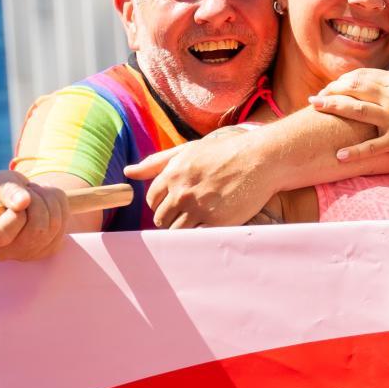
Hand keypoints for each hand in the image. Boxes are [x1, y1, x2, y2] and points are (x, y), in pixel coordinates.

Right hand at [0, 169, 69, 260]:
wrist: (24, 199)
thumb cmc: (6, 192)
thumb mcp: (0, 182)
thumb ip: (7, 190)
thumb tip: (23, 201)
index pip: (3, 233)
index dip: (16, 212)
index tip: (20, 199)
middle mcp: (5, 253)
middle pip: (35, 229)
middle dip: (37, 201)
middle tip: (29, 191)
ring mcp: (29, 255)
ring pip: (53, 225)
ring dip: (49, 199)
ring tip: (37, 193)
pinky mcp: (49, 250)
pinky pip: (64, 224)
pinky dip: (60, 204)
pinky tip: (47, 203)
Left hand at [129, 128, 272, 227]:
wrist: (261, 159)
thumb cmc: (225, 151)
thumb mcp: (189, 149)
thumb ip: (157, 162)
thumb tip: (127, 171)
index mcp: (172, 174)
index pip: (152, 200)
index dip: (162, 203)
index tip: (175, 203)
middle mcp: (181, 192)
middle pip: (161, 218)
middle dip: (171, 218)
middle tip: (189, 214)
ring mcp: (198, 209)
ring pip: (176, 232)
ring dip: (184, 230)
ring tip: (199, 221)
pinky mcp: (216, 222)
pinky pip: (195, 238)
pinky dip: (198, 237)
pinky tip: (208, 228)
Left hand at [309, 68, 388, 171]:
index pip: (365, 75)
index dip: (345, 79)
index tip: (332, 85)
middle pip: (355, 88)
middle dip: (332, 90)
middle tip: (315, 97)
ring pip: (357, 110)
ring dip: (333, 108)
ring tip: (315, 109)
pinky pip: (372, 146)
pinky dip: (355, 151)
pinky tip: (339, 155)